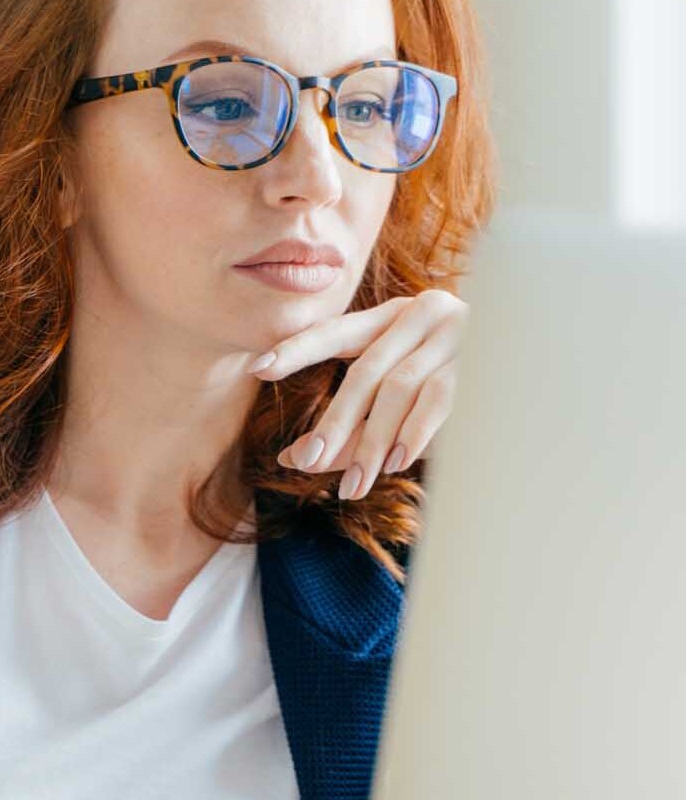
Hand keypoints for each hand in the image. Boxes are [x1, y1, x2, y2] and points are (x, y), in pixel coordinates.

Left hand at [247, 289, 467, 499]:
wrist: (541, 354)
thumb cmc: (457, 382)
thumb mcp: (398, 393)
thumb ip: (352, 421)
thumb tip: (294, 459)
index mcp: (391, 316)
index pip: (335, 331)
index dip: (296, 349)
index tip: (257, 368)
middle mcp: (421, 315)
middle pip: (365, 373)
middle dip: (335, 422)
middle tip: (308, 462)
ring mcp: (455, 336)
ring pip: (398, 390)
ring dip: (373, 441)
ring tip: (354, 483)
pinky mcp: (484, 363)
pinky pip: (440, 398)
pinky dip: (415, 431)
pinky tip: (398, 462)